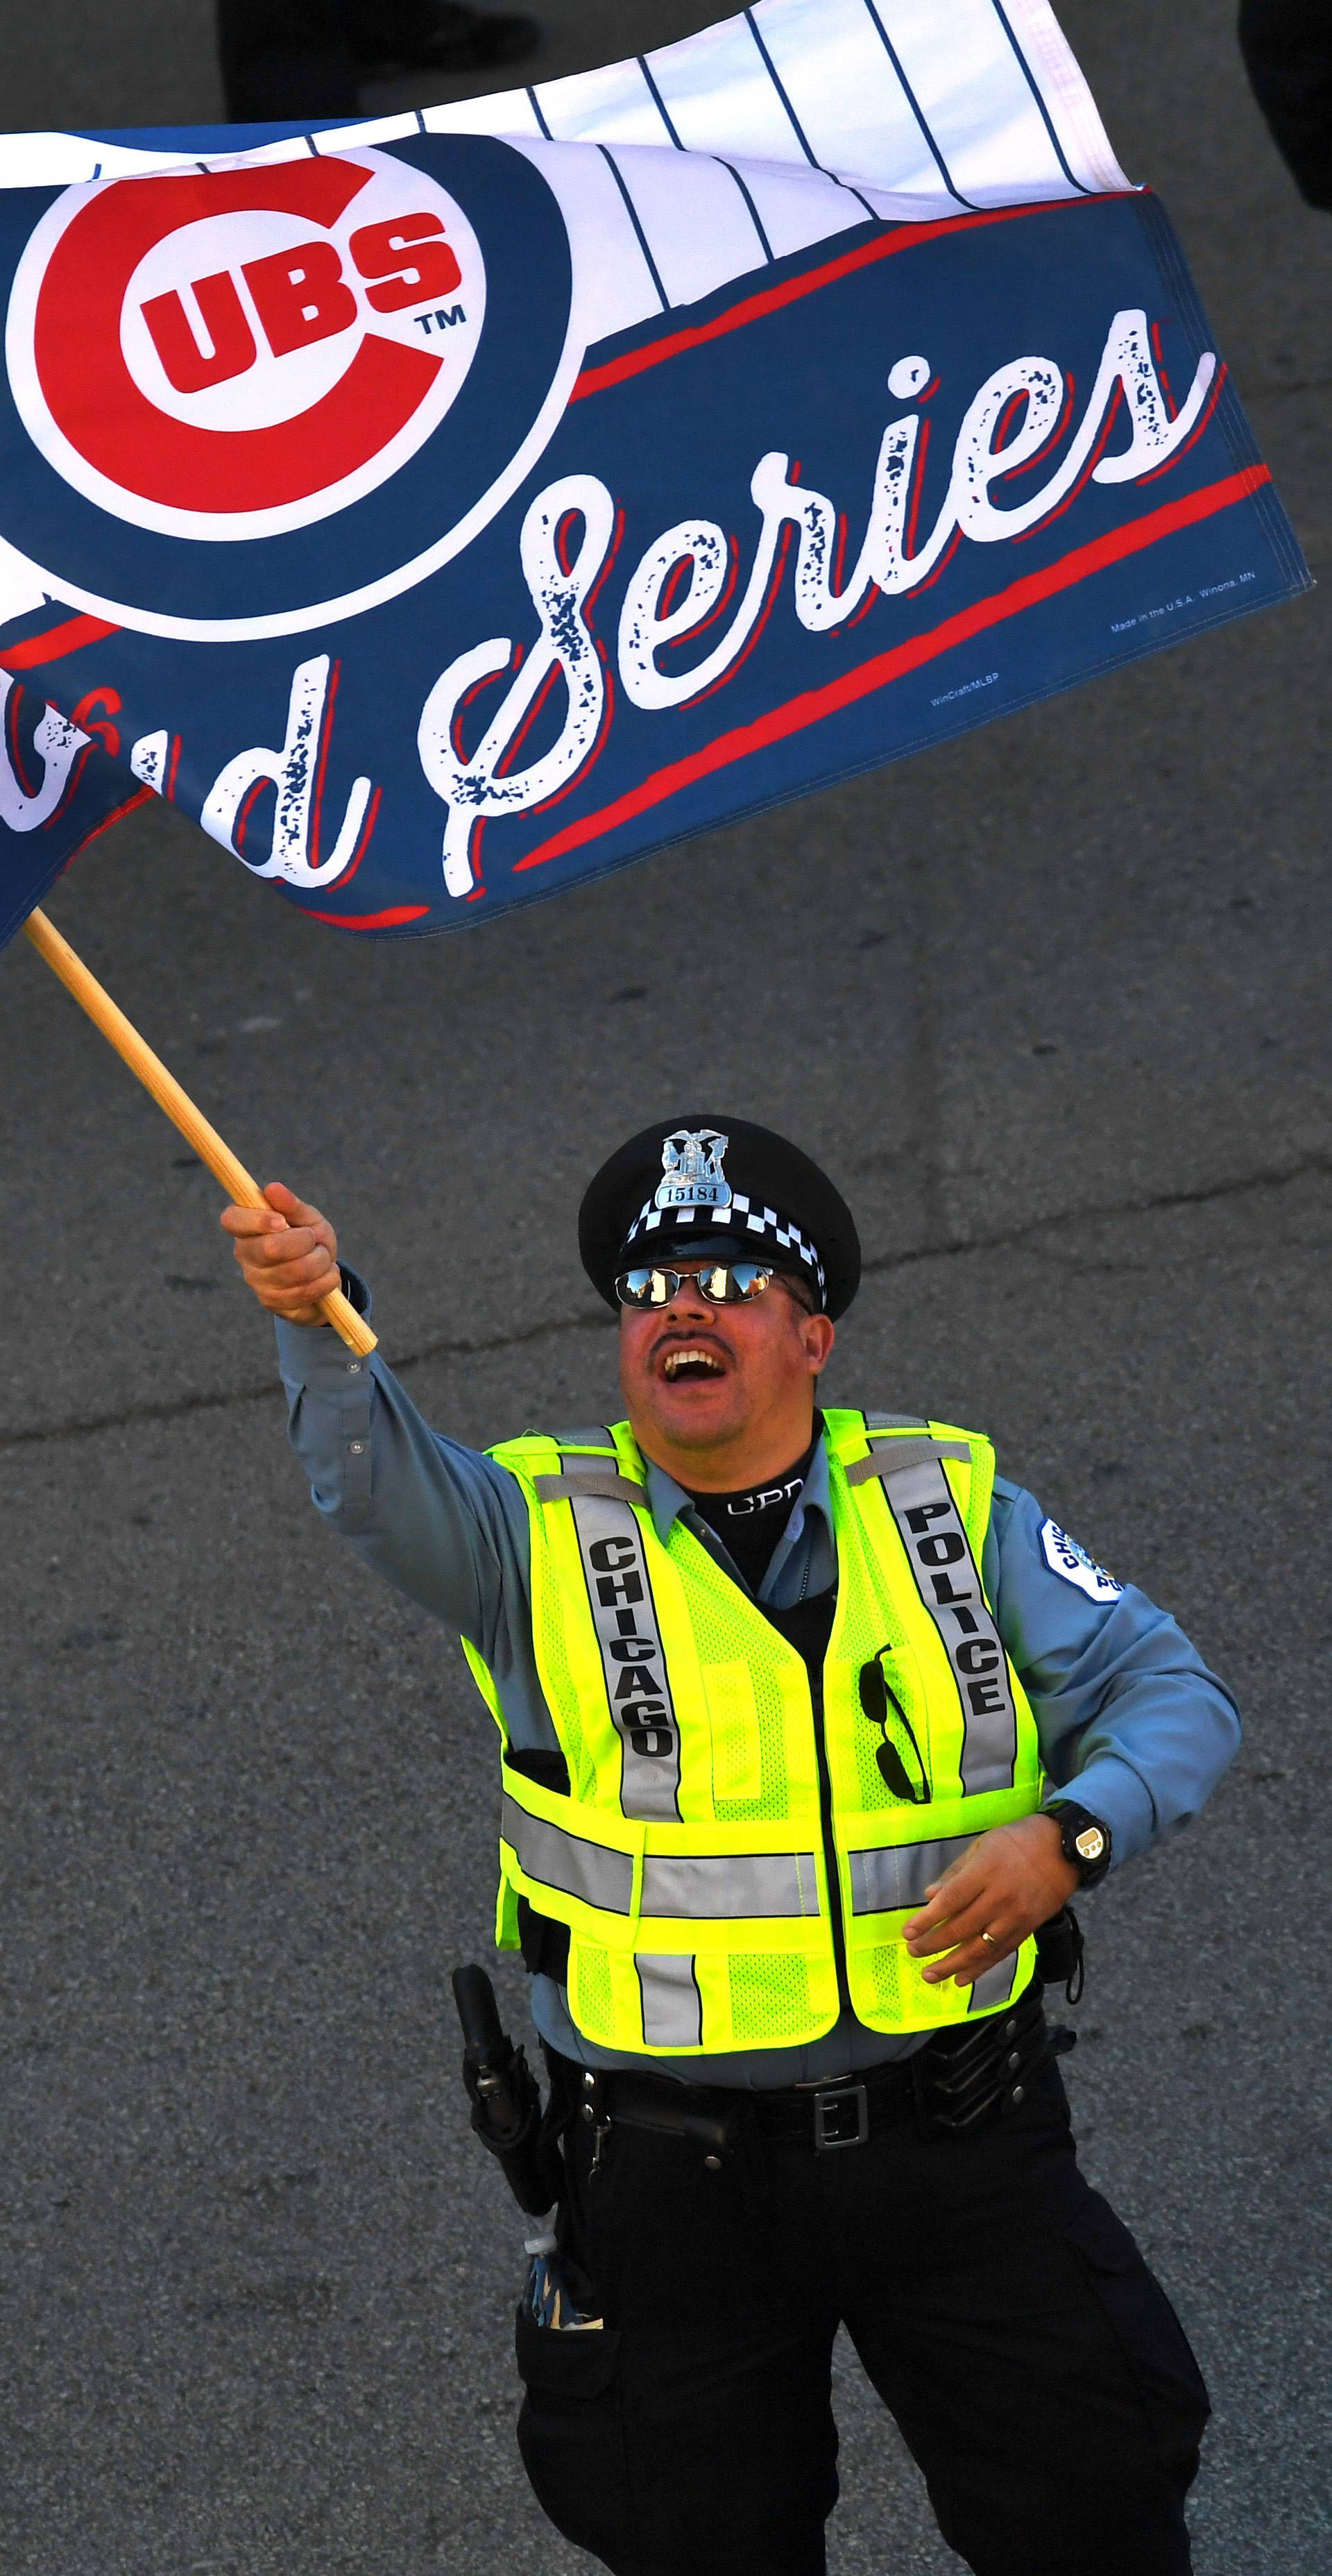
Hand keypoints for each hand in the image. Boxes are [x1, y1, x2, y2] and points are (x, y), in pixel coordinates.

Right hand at [220, 1181, 340, 1322]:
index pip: (232, 1220)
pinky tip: (327, 1276)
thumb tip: (272, 1188)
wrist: (322, 1276)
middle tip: (313, 1239)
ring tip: (323, 1257)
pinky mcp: (272, 1302)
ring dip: (320, 1261)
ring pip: (294, 1271)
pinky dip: (325, 1281)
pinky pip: (304, 1292)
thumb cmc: (308, 1239)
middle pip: (269, 1248)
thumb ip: (291, 1205)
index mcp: (245, 1227)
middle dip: (304, 1241)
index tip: (281, 1221)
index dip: (257, 1220)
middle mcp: (244, 1254)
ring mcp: (256, 1281)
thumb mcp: (306, 1218)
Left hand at [902, 1814, 1077, 1986]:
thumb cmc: (1018, 1841)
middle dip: (934, 1944)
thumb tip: (930, 1895)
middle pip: (962, 1927)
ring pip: (980, 1947)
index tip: (908, 1932)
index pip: (951, 1901)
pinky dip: (980, 1969)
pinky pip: (1001, 1954)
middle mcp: (1000, 1897)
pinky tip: (961, 1978)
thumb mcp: (984, 1844)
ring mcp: (1015, 1917)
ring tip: (930, 1975)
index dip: (928, 1919)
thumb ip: (956, 1871)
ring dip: (953, 1964)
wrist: (1065, 1850)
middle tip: (913, 1952)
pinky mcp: (1027, 1930)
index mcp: (986, 1871)